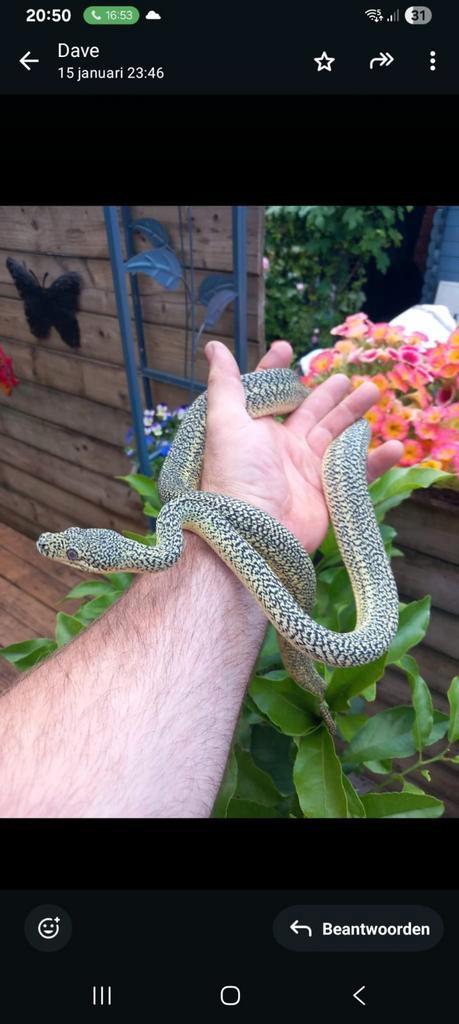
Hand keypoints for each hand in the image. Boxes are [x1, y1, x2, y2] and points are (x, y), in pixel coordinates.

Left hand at [201, 340, 403, 552]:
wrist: (252, 533)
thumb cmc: (235, 475)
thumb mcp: (226, 422)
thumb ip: (225, 384)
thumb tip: (214, 347)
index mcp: (258, 430)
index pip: (269, 393)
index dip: (276, 370)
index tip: (287, 347)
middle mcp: (283, 449)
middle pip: (312, 412)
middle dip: (330, 393)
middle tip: (349, 377)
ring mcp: (307, 471)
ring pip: (337, 436)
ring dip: (355, 415)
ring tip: (374, 392)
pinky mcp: (327, 495)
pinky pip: (356, 473)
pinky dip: (375, 461)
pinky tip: (394, 447)